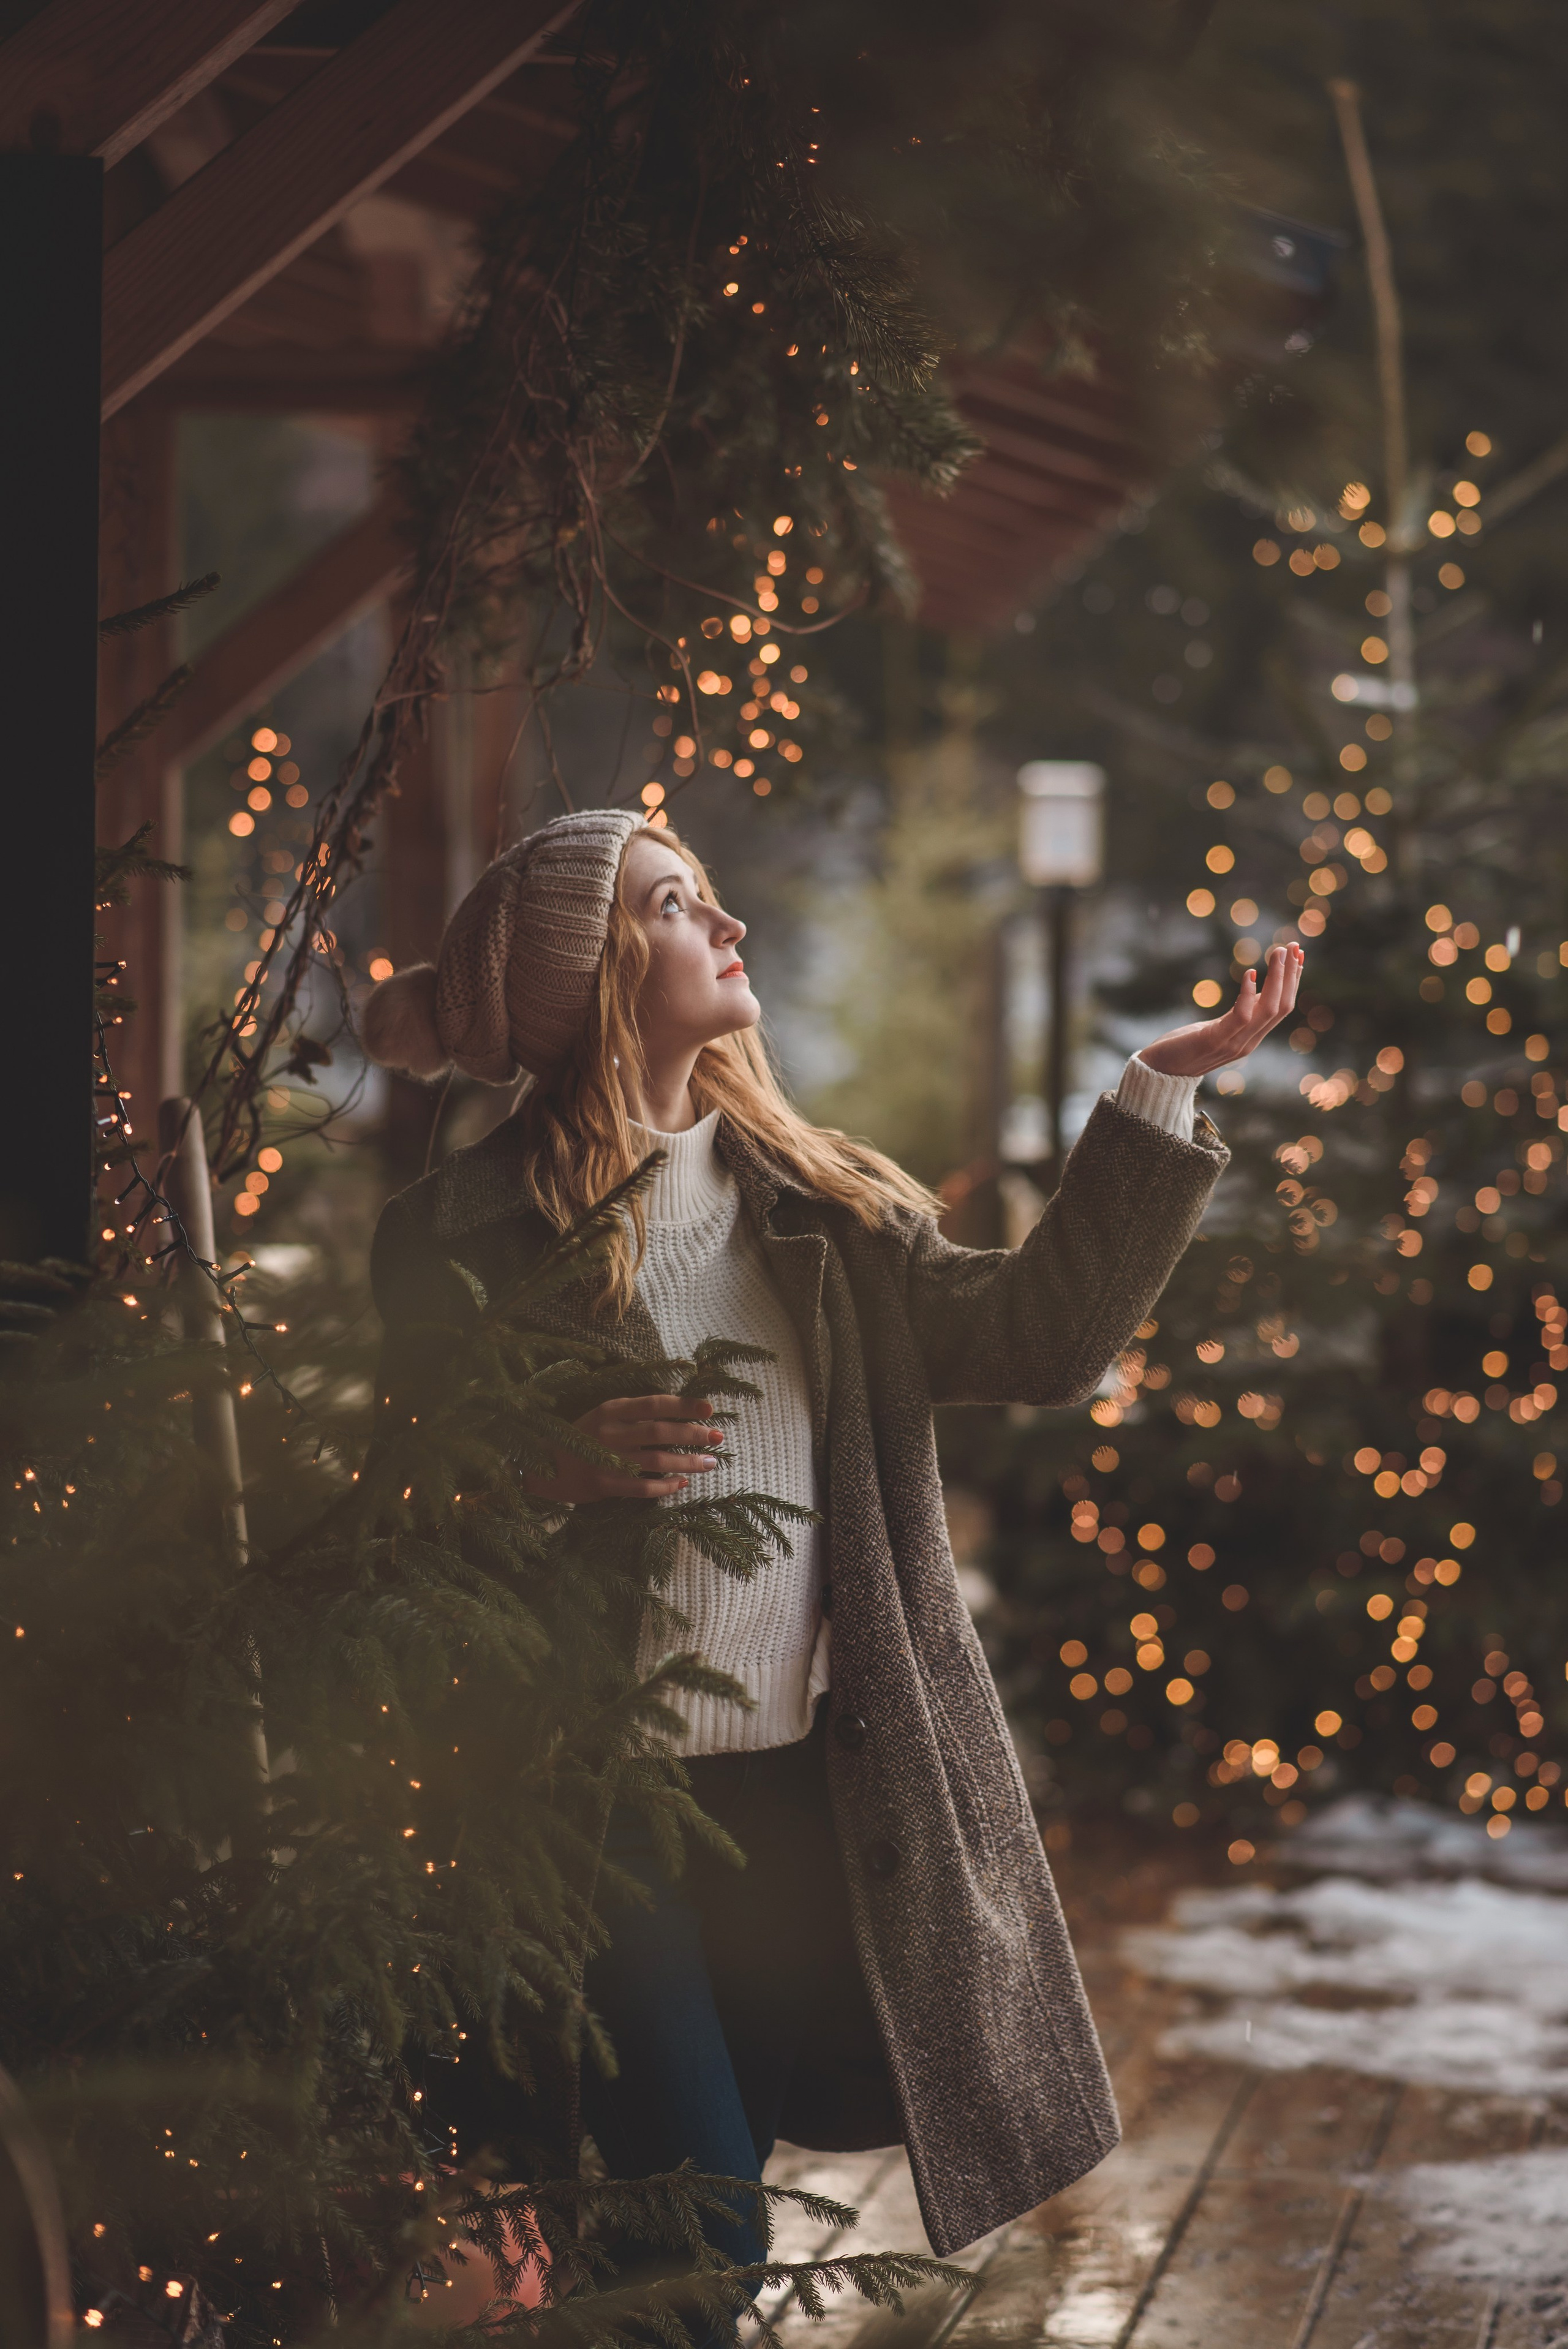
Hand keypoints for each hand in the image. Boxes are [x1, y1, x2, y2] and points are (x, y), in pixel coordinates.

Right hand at [524, 1393, 722, 1503]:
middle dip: (693, 1434)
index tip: (709, 1408)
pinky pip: (643, 1487)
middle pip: (660, 1431)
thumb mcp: (603, 1416)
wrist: (541, 1467)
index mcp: (611, 1410)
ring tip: (710, 1463)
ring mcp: (605, 1459)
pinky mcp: (603, 1485)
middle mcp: (609, 1431)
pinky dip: (666, 1485)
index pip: (654, 1403)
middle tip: (717, 1437)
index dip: (684, 1406)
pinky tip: (682, 1483)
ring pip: (656, 1459)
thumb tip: (677, 1414)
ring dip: (687, 1461)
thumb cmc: (581, 1439)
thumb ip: (633, 1414)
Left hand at [1138, 942, 1305, 1077]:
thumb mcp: (1220, 1026)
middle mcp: (1249, 1042)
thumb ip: (1242, 1013)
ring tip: (1278, 952)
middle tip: (1293, 946)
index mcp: (1252, 1038)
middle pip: (1281, 1006)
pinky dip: (1249, 995)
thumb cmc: (1187, 1046)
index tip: (1298, 954)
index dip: (1292, 981)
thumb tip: (1260, 989)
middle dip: (1290, 975)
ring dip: (1277, 978)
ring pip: (1268, 1009)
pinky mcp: (1214, 1040)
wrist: (1160, 1072)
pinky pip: (1241, 1017)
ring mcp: (1234, 1044)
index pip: (1282, 1007)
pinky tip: (1251, 973)